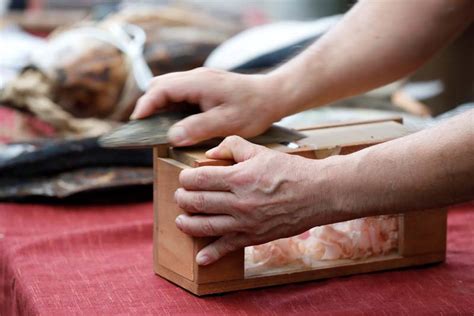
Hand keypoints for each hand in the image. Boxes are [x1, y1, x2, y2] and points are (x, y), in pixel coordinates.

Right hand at [130, 68, 285, 145]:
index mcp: (198, 82)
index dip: (145, 105)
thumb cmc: (253, 109)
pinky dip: (171, 105)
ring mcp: (200, 80)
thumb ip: (198, 128)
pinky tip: (176, 122)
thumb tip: (172, 136)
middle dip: (149, 105)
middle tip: (145, 129)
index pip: (161, 89)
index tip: (136, 122)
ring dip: (160, 105)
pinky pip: (180, 92)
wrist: (272, 96)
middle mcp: (196, 77)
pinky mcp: (204, 86)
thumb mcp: (227, 123)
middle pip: (160, 85)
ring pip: (168, 88)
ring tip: (157, 127)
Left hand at [174, 136, 336, 264]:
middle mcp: (239, 202)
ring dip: (187, 224)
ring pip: (205, 226)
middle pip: (197, 202)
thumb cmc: (290, 171)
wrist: (318, 193)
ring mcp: (246, 222)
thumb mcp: (260, 151)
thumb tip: (210, 154)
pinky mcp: (254, 237)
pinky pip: (228, 248)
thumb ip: (232, 147)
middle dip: (183, 199)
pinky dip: (212, 254)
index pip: (198, 179)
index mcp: (238, 178)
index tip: (185, 178)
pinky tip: (200, 258)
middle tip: (180, 197)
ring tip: (181, 221)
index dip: (185, 179)